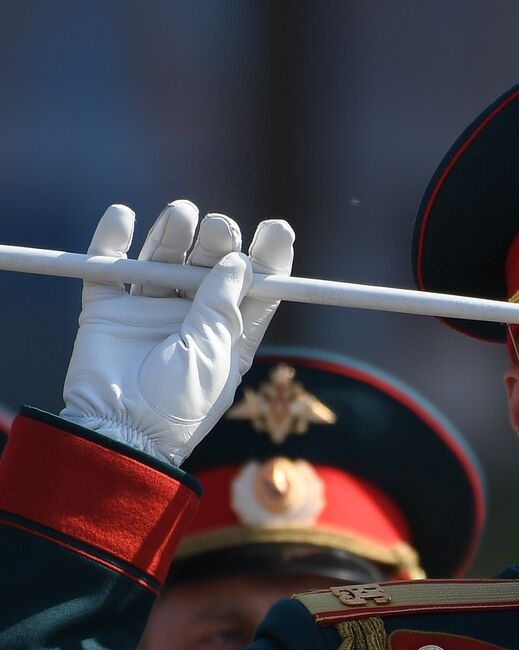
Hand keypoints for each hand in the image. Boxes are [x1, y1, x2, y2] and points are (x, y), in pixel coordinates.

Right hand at [60, 200, 293, 465]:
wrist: (118, 433)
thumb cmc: (178, 405)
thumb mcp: (212, 355)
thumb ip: (221, 307)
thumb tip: (240, 262)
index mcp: (228, 336)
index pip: (254, 290)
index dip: (267, 259)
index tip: (277, 229)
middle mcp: (191, 320)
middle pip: (208, 267)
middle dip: (217, 243)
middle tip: (219, 228)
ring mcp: (148, 314)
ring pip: (162, 261)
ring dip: (172, 234)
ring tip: (181, 214)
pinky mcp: (107, 312)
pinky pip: (108, 269)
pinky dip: (111, 241)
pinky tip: (122, 215)